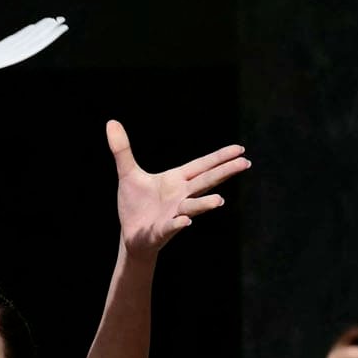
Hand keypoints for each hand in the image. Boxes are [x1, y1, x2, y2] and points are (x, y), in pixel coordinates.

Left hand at [108, 121, 249, 256]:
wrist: (131, 235)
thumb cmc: (136, 204)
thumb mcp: (128, 174)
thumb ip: (122, 150)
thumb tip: (111, 122)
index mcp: (176, 181)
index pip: (201, 166)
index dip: (219, 157)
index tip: (240, 149)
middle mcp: (181, 196)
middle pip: (205, 182)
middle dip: (223, 173)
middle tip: (245, 163)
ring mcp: (174, 214)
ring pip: (192, 207)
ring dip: (204, 204)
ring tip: (219, 200)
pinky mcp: (162, 230)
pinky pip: (172, 226)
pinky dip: (179, 223)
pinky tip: (185, 222)